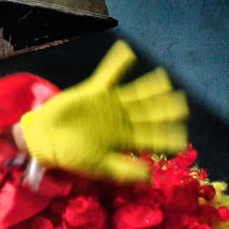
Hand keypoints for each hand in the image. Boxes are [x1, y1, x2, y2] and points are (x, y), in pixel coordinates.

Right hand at [18, 40, 187, 181]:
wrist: (46, 140)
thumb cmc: (73, 155)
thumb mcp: (100, 167)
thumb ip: (125, 171)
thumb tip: (150, 178)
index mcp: (126, 139)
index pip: (151, 138)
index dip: (166, 138)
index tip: (182, 140)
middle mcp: (122, 120)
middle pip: (148, 113)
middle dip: (164, 109)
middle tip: (182, 104)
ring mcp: (110, 104)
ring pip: (135, 93)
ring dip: (150, 86)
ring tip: (164, 79)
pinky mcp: (95, 90)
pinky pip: (109, 73)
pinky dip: (117, 62)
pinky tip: (128, 51)